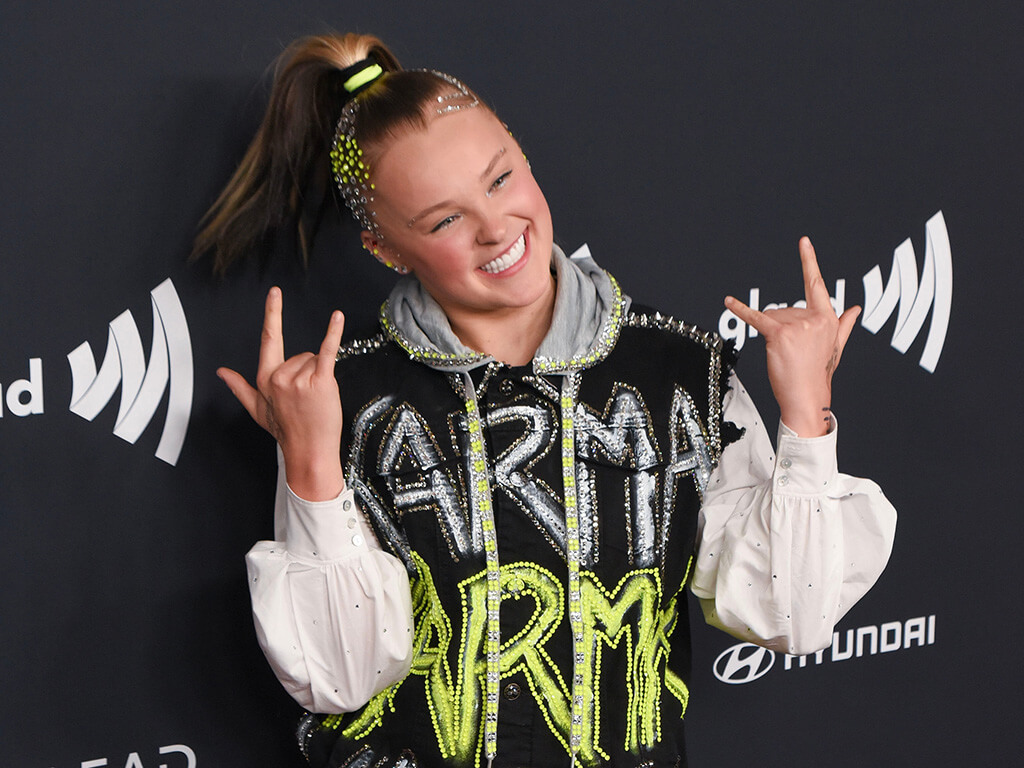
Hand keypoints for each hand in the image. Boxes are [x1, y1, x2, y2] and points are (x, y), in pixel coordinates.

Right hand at [217, 287, 345, 499]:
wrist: (309, 451)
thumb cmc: (286, 431)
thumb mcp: (257, 410)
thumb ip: (239, 387)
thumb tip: (221, 372)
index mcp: (265, 379)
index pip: (269, 339)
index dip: (273, 314)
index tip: (275, 293)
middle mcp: (280, 376)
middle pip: (300, 354)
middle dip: (308, 372)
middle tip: (308, 399)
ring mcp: (299, 378)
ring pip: (314, 359)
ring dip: (318, 376)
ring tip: (315, 400)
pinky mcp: (320, 380)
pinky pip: (327, 350)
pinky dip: (333, 334)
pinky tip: (337, 317)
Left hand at [724, 237, 860, 436]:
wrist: (807, 397)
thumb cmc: (818, 374)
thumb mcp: (835, 347)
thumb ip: (844, 325)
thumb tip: (855, 309)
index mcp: (828, 318)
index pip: (816, 285)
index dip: (808, 261)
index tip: (803, 242)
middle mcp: (815, 318)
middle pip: (783, 309)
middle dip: (781, 329)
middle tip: (791, 353)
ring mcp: (798, 325)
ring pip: (771, 317)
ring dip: (771, 334)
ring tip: (784, 355)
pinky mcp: (779, 334)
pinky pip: (756, 318)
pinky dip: (741, 310)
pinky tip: (729, 301)